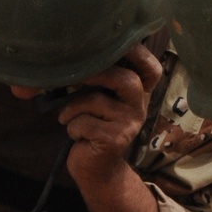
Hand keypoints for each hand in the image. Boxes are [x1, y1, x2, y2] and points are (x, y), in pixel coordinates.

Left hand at [62, 44, 162, 187]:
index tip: (114, 43)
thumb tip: (60, 60)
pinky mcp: (115, 140)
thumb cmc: (92, 127)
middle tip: (73, 77)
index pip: (150, 69)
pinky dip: (72, 127)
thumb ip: (90, 80)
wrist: (97, 169)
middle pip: (126, 80)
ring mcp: (129, 125)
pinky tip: (75, 134)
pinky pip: (85, 123)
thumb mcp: (96, 100)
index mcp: (137, 93)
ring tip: (67, 117)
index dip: (138, 52)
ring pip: (96, 101)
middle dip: (95, 73)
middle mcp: (139, 107)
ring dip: (72, 108)